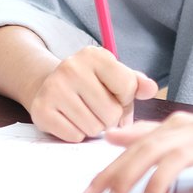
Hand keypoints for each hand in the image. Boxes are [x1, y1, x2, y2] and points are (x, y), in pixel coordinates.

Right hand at [24, 46, 159, 140]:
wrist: (48, 85)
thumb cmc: (90, 84)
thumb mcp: (114, 76)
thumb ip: (136, 83)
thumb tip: (151, 89)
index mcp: (94, 55)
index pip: (127, 87)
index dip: (124, 99)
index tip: (112, 95)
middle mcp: (71, 67)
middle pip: (111, 113)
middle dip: (109, 118)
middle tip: (96, 109)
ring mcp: (54, 88)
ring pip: (94, 128)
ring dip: (93, 127)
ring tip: (84, 114)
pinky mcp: (41, 110)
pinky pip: (74, 136)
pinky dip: (76, 134)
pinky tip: (70, 120)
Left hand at [84, 113, 192, 192]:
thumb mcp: (190, 138)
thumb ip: (151, 137)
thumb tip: (111, 136)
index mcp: (179, 126)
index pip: (136, 146)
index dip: (110, 168)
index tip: (89, 192)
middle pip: (151, 150)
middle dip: (125, 177)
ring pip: (179, 159)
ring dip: (158, 185)